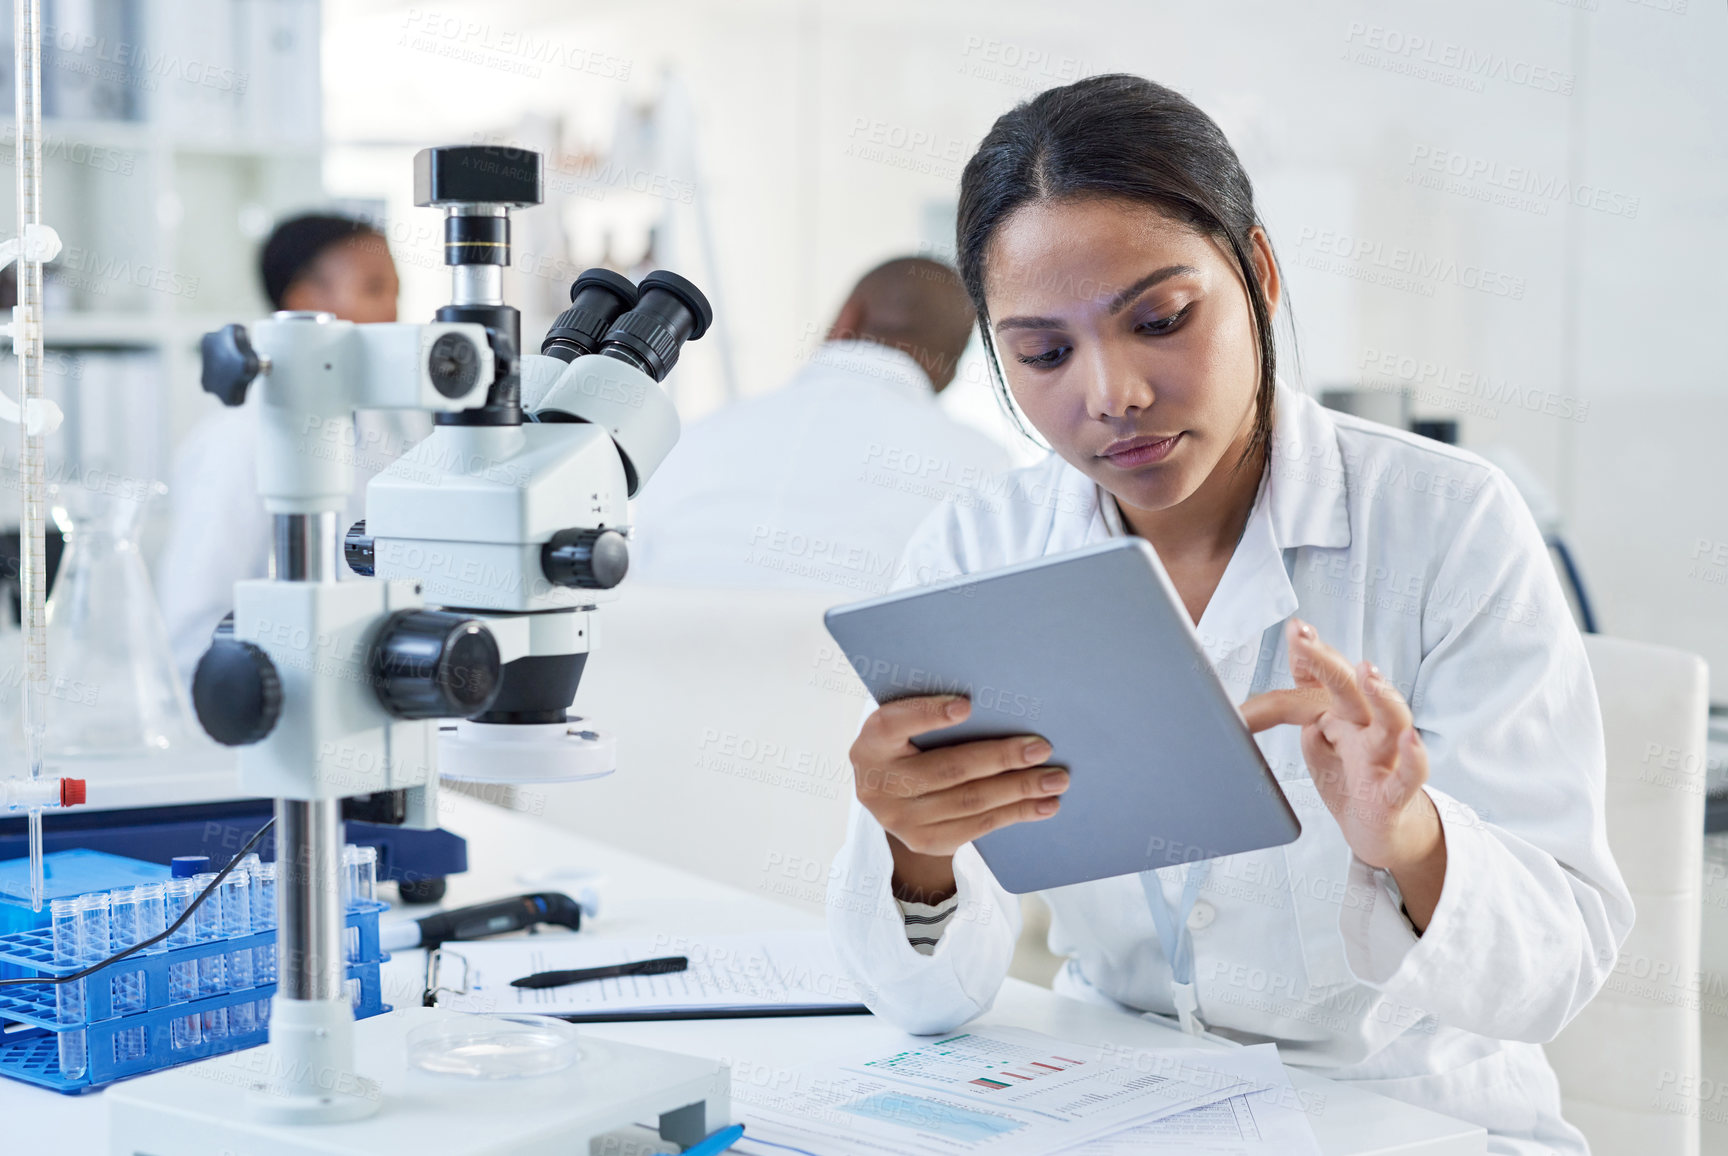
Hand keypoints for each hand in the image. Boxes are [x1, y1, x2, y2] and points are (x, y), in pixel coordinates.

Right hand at [851, 695, 1067, 902]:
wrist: (891, 795)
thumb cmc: (908, 745)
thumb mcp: (905, 726)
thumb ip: (931, 714)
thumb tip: (994, 706)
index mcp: (870, 744)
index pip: (894, 724)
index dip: (928, 714)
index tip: (967, 706)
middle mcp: (878, 784)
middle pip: (948, 769)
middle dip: (1001, 758)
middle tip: (1041, 748)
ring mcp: (900, 819)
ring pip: (970, 802)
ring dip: (1019, 790)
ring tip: (1055, 780)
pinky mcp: (924, 841)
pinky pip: (977, 826)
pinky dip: (1015, 814)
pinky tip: (1043, 805)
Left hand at [1242, 618, 1445, 928]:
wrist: (1379, 830)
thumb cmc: (1347, 777)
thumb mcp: (1315, 739)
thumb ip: (1296, 710)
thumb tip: (1265, 692)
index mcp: (1342, 711)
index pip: (1319, 680)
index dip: (1305, 658)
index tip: (1293, 630)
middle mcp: (1366, 727)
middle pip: (1350, 687)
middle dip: (1326, 660)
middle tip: (1302, 636)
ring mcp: (1384, 757)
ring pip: (1391, 721)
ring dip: (1381, 696)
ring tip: (1367, 671)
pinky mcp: (1395, 793)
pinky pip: (1410, 775)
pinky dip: (1414, 758)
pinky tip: (1409, 739)